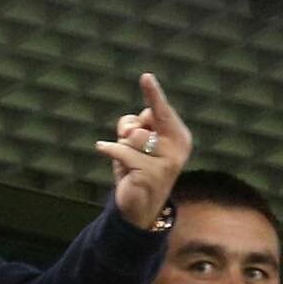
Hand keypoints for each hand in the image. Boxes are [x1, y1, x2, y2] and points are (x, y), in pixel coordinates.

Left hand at [95, 73, 191, 229]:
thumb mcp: (137, 144)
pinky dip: (109, 149)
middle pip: (142, 121)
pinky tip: (103, 150)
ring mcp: (167, 162)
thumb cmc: (137, 169)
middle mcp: (178, 147)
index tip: (145, 76)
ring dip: (122, 147)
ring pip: (131, 136)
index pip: (161, 110)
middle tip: (130, 145)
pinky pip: (121, 151)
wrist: (140, 207)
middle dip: (128, 129)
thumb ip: (135, 128)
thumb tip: (130, 130)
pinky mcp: (151, 174)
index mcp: (179, 136)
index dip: (152, 93)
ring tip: (128, 162)